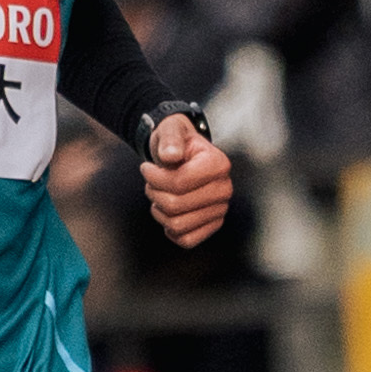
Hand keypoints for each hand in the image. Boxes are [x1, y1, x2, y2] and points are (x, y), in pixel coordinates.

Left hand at [142, 113, 233, 245]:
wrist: (182, 154)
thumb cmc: (176, 143)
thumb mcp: (170, 130)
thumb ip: (170, 139)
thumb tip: (171, 155)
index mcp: (218, 164)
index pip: (179, 182)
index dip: (154, 177)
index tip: (146, 168)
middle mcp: (224, 189)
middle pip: (176, 205)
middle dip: (154, 193)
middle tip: (151, 182)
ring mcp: (220, 209)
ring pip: (178, 225)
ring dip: (159, 211)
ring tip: (159, 194)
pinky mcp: (212, 225)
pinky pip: (186, 240)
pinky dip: (170, 228)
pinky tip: (168, 212)